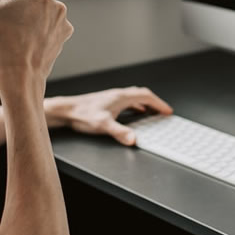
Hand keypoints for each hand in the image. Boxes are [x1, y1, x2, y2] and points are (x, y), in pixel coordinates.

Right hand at [0, 0, 72, 88]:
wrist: (20, 76)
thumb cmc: (4, 40)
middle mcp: (57, 5)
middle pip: (27, 2)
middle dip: (11, 13)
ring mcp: (61, 23)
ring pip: (33, 18)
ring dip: (17, 26)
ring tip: (2, 42)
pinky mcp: (60, 39)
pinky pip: (41, 32)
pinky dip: (28, 37)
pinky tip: (14, 49)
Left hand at [47, 87, 172, 145]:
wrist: (66, 110)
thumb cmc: (82, 115)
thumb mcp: (103, 125)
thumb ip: (120, 132)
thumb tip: (134, 139)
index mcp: (121, 97)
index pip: (146, 96)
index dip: (159, 104)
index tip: (167, 111)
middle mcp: (118, 94)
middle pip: (142, 95)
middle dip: (155, 103)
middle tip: (163, 112)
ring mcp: (112, 97)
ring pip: (134, 98)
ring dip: (146, 104)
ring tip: (153, 112)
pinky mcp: (107, 102)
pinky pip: (127, 102)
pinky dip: (136, 106)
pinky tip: (134, 113)